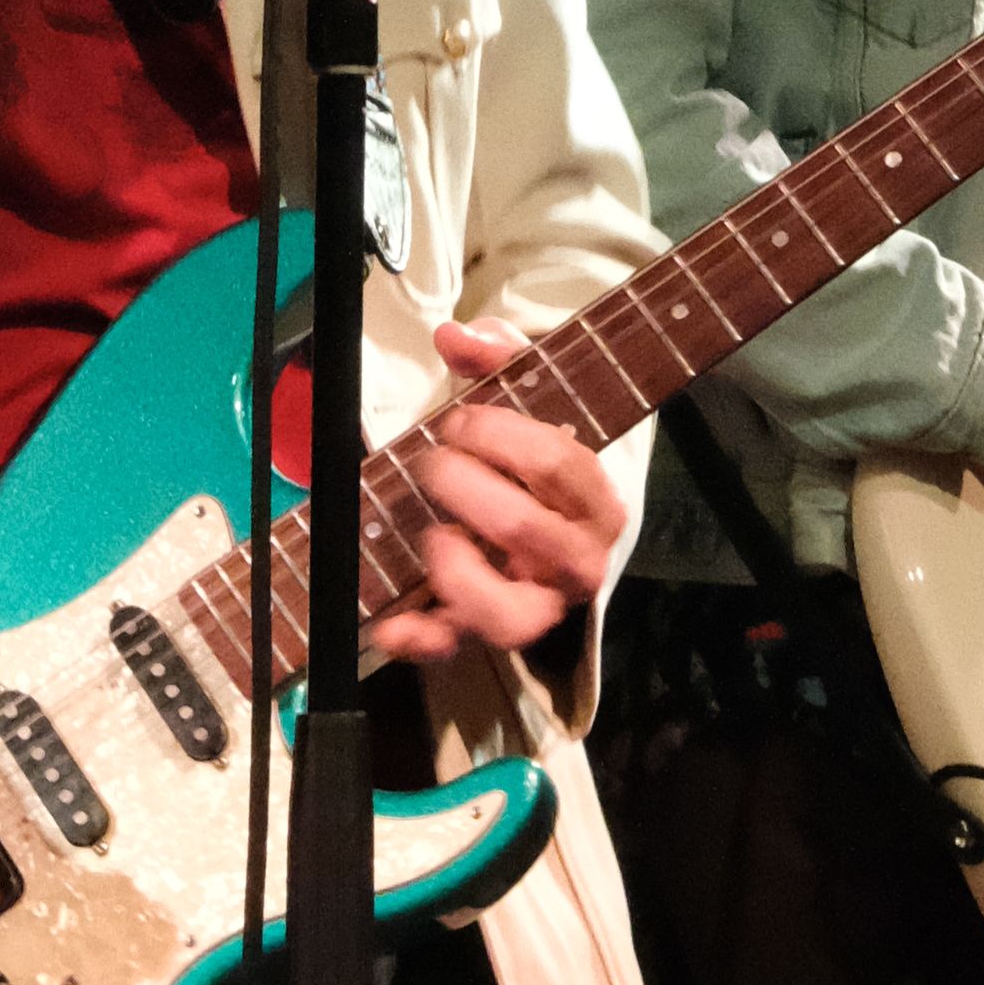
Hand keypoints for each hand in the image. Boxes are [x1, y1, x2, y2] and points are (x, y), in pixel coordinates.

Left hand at [368, 319, 630, 665]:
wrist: (549, 518)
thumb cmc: (536, 458)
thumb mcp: (532, 399)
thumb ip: (499, 359)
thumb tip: (455, 337)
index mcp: (595, 500)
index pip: (564, 466)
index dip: (506, 438)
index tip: (461, 418)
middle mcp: (575, 559)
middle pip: (532, 535)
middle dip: (471, 490)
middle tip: (434, 462)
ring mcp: (534, 601)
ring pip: (513, 617)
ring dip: (463, 577)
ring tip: (435, 537)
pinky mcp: (487, 627)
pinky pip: (458, 647)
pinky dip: (420, 640)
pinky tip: (387, 624)